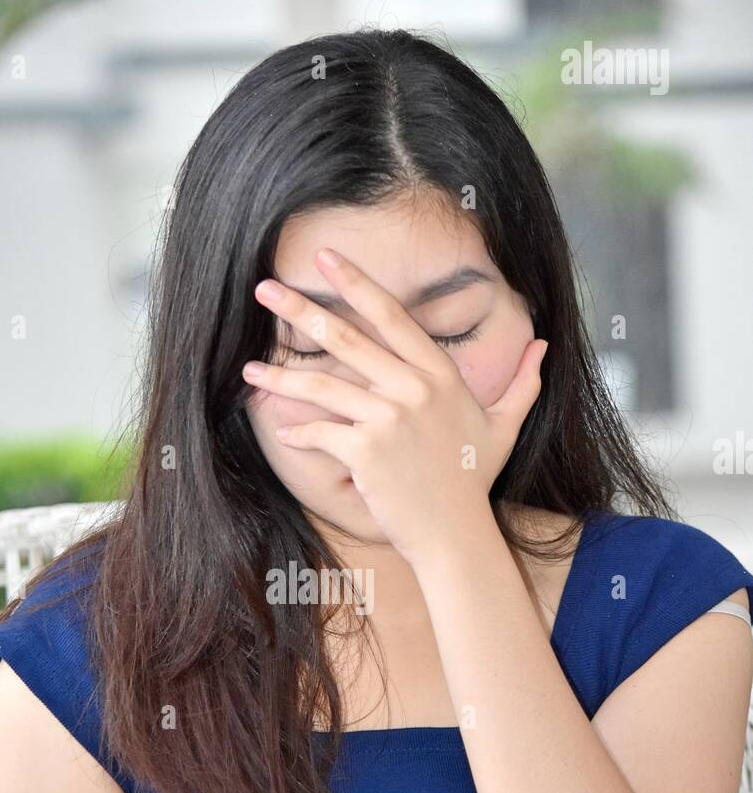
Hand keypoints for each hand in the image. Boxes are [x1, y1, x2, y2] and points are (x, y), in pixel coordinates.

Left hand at [243, 247, 547, 568]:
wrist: (455, 534)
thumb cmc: (472, 481)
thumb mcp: (504, 426)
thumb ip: (523, 382)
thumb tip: (542, 345)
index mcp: (438, 374)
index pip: (392, 316)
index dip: (356, 283)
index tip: (326, 258)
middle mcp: (413, 388)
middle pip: (347, 337)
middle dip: (301, 310)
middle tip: (265, 289)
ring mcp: (389, 419)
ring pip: (323, 385)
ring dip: (281, 376)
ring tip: (249, 370)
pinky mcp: (367, 452)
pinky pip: (320, 434)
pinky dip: (299, 434)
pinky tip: (284, 432)